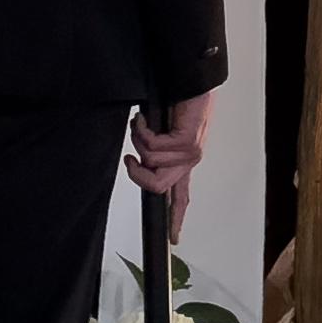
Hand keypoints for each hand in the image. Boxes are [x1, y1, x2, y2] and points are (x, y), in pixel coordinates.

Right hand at [127, 92, 212, 237]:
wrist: (192, 82)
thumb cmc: (177, 104)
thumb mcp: (162, 133)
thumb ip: (155, 152)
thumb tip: (139, 162)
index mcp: (184, 162)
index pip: (182, 196)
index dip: (176, 219)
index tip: (174, 239)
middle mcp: (189, 161)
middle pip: (158, 187)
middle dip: (137, 174)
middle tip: (129, 157)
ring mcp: (189, 153)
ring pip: (150, 162)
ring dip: (138, 140)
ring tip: (142, 123)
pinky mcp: (187, 141)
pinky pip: (152, 146)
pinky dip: (140, 130)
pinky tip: (143, 118)